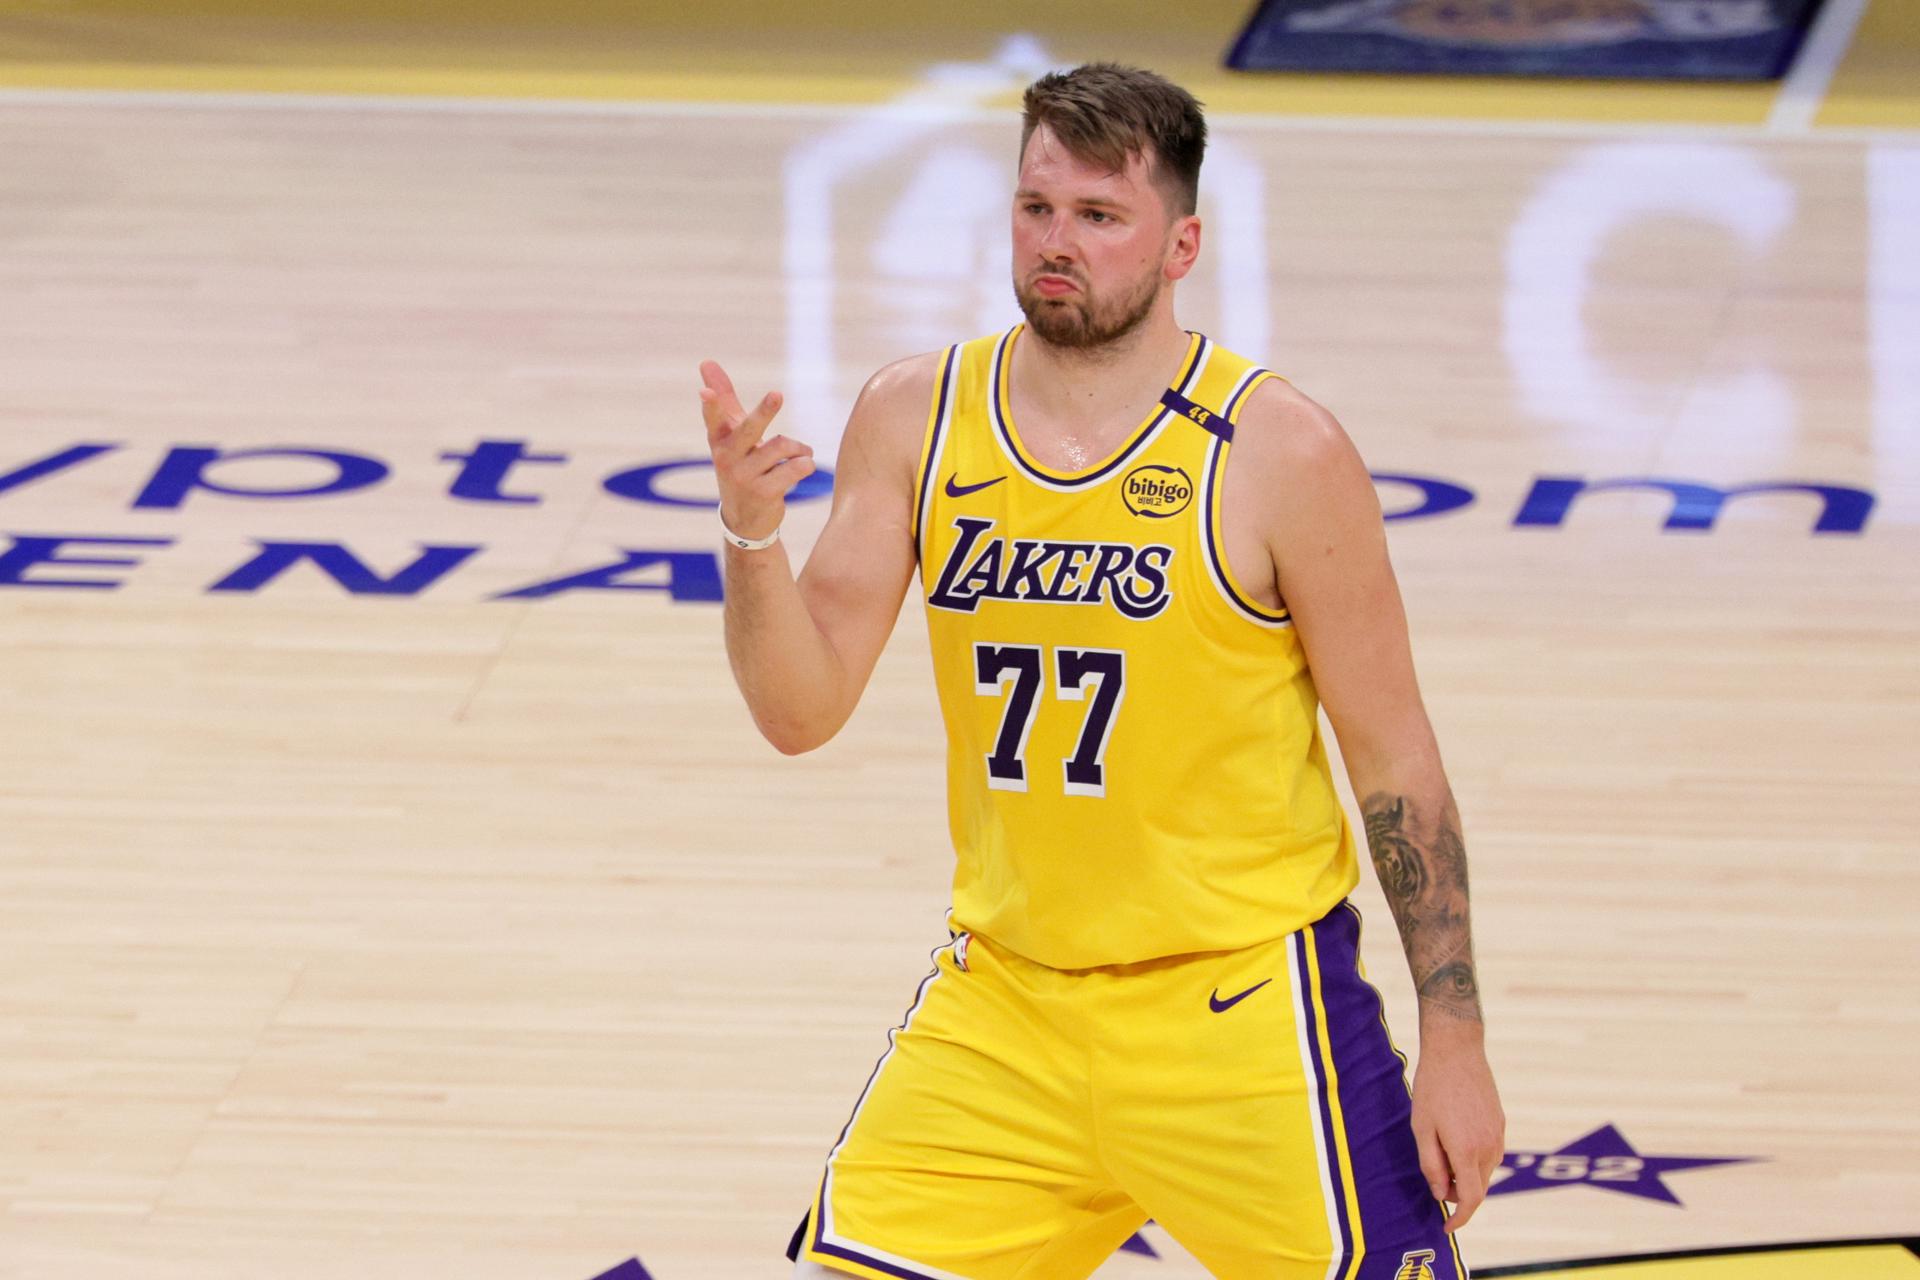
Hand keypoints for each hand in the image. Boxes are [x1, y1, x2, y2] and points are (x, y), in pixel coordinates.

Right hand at [699, 359, 814, 539]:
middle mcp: (727, 458)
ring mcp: (744, 477)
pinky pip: (794, 469)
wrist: (744, 520)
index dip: (711, 406)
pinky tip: (804, 466)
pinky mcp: (764, 493)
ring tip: (802, 453)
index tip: (704, 393)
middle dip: (764, 412)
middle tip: (777, 394)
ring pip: (781, 447)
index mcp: (719, 441)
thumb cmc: (738, 464)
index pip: (713, 419)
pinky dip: (805, 464)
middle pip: (749, 429)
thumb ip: (723, 399)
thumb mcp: (729, 434)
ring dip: (798, 447)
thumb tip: (706, 361)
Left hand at [1410, 1028, 1503, 1231]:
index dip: (1460, 1218)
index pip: (1471, 1199)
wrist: (1457, 1050)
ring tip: (1442, 1156)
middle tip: (1436, 1184)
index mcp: (1467, 1151)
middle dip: (1458, 1195)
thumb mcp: (1422, 1128)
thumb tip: (1441, 1194)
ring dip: (1466, 1176)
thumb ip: (1431, 1165)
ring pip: (1486, 1172)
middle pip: (1479, 1188)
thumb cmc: (1432, 1088)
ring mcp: (1498, 1135)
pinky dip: (1474, 1160)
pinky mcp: (1501, 1123)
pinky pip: (1490, 1154)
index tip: (1447, 1227)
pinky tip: (1455, 1141)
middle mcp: (1489, 1147)